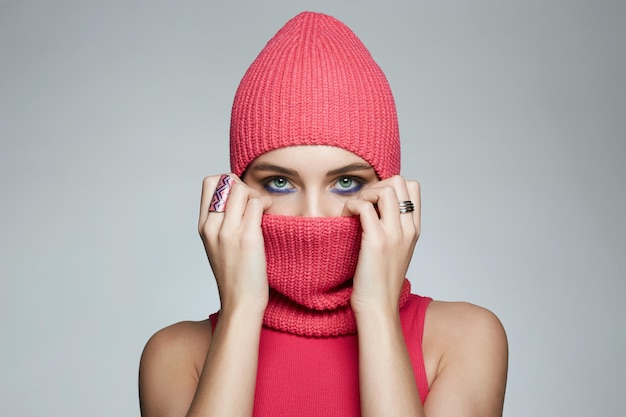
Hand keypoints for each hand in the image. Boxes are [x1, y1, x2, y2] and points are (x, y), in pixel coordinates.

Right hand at [198, 174, 271, 314]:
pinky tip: (270, 215)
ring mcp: (228, 231)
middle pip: (226, 180)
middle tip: (254, 203)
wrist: (240, 302)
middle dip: (244, 185)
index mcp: (204, 226)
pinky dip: (266, 203)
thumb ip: (222, 223)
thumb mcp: (219, 246)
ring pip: (241, 188)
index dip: (228, 182)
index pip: (209, 183)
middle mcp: (212, 226)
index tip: (241, 197)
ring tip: (263, 210)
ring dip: (256, 194)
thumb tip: (239, 198)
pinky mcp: (247, 237)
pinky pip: (256, 203)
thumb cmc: (235, 276)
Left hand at [342, 175, 420, 314]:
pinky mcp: (377, 241)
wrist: (378, 307)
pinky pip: (364, 207)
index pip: (412, 187)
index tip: (373, 201)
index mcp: (414, 230)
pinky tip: (345, 217)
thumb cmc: (380, 282)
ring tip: (354, 210)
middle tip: (363, 203)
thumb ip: (392, 231)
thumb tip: (374, 211)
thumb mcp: (395, 252)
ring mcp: (394, 234)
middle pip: (400, 182)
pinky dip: (351, 205)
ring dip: (365, 193)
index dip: (390, 186)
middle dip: (377, 185)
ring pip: (386, 189)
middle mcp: (408, 229)